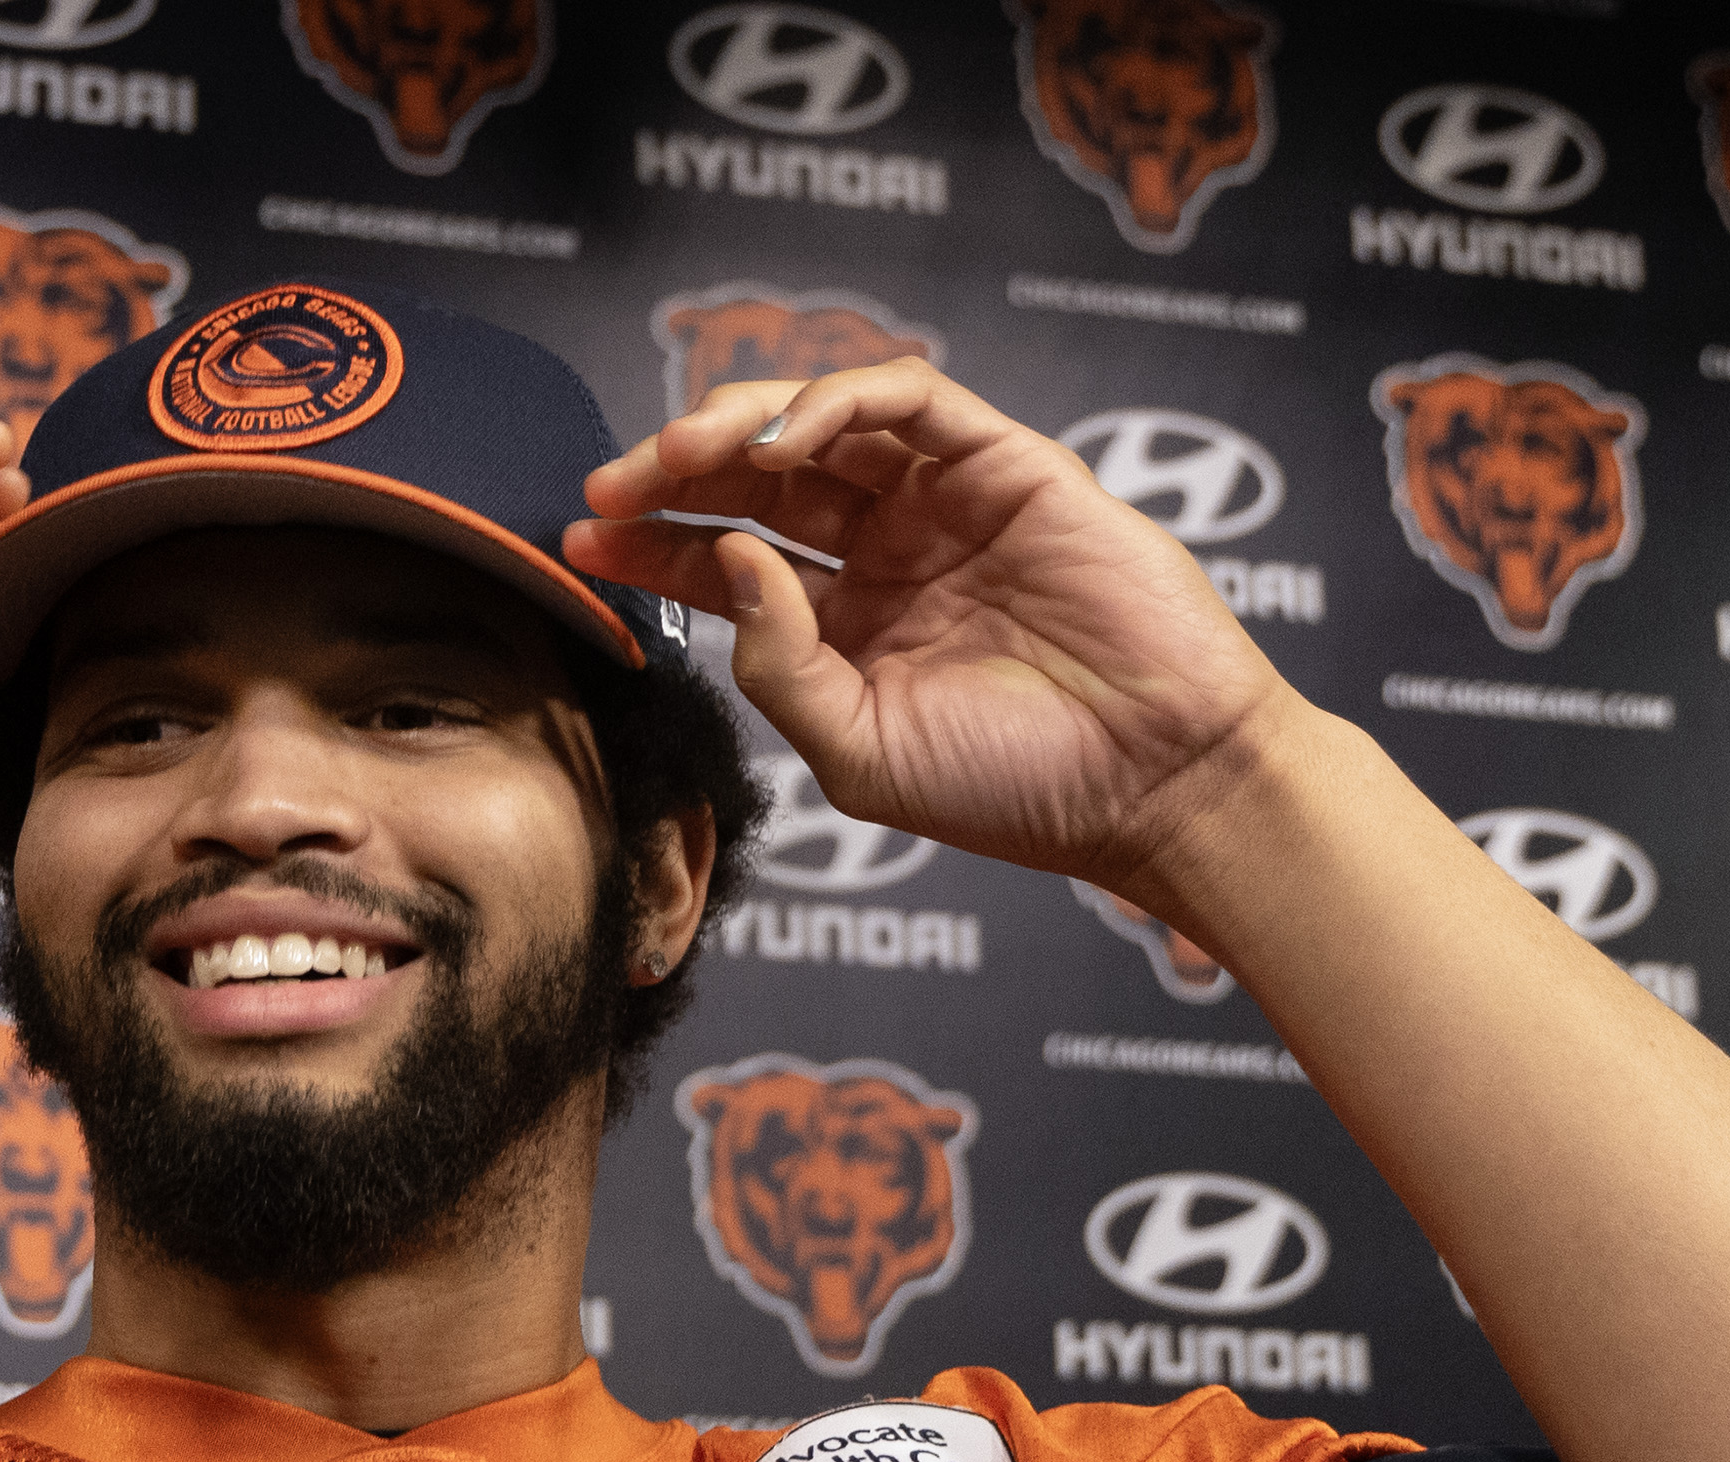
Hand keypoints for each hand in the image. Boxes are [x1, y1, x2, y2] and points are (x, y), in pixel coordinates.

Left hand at [570, 362, 1288, 896]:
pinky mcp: (1009, 466)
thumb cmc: (1015, 791)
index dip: (648, 542)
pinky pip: (913, 401)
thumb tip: (727, 559)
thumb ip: (777, 667)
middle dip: (673, 470)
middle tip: (608, 485)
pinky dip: (839, 401)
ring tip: (679, 456)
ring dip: (740, 423)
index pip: (723, 559)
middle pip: (757, 479)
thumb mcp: (857, 751)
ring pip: (823, 423)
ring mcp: (946, 504)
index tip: (577, 538)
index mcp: (846, 626)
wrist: (1152, 784)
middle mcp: (889, 554)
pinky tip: (783, 442)